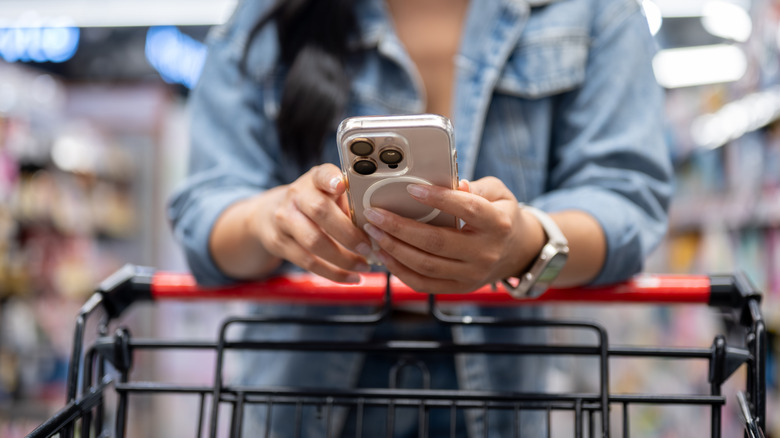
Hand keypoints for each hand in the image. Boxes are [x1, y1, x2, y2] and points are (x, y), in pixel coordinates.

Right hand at [249, 164, 371, 282]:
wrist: (271, 215)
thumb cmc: (314, 203)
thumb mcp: (329, 194)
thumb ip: (350, 203)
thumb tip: (379, 225)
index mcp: (314, 180)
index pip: (321, 175)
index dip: (330, 179)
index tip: (341, 185)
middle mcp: (296, 196)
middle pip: (320, 212)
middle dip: (348, 233)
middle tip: (369, 247)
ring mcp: (284, 219)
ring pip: (313, 242)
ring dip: (344, 259)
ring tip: (364, 266)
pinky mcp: (280, 243)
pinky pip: (308, 262)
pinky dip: (334, 273)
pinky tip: (351, 277)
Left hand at [361, 177, 544, 292]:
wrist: (515, 251)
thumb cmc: (499, 214)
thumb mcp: (497, 193)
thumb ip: (476, 187)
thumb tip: (453, 184)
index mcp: (498, 224)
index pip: (467, 210)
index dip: (439, 199)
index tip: (411, 189)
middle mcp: (486, 253)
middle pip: (437, 243)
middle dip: (400, 228)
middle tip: (375, 214)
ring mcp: (472, 275)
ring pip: (426, 266)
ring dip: (393, 249)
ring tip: (373, 233)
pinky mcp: (458, 288)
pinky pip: (423, 284)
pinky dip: (399, 270)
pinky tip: (383, 254)